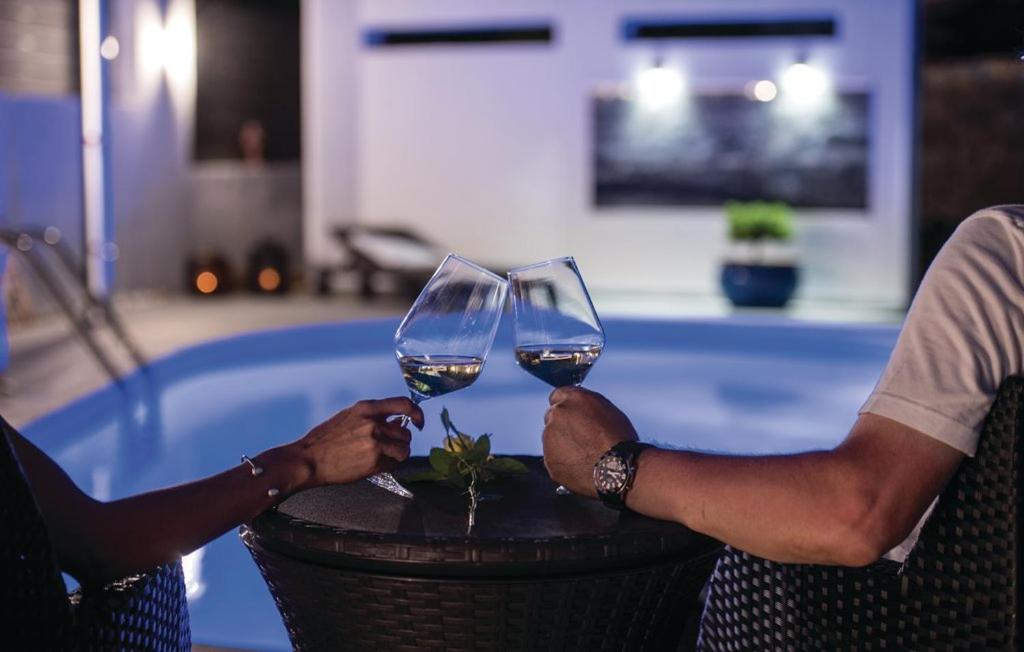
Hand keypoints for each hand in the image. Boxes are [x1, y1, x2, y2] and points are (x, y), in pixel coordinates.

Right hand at [289, 397, 424, 487]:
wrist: (308, 460)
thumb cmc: (324, 440)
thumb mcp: (348, 417)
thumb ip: (371, 417)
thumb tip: (393, 421)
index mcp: (366, 408)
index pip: (403, 404)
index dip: (416, 413)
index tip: (418, 422)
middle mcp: (374, 423)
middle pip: (405, 432)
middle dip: (400, 441)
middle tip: (387, 447)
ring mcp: (375, 443)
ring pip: (404, 450)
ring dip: (397, 455)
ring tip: (381, 457)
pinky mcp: (374, 461)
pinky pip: (393, 464)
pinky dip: (388, 466)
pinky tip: (373, 465)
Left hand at [543, 387, 638, 496]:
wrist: (617, 470)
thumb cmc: (620, 441)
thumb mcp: (608, 411)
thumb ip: (587, 406)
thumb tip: (580, 408)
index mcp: (574, 398)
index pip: (558, 395)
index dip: (568, 408)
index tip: (573, 417)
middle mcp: (558, 414)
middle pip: (552, 416)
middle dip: (563, 425)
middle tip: (580, 438)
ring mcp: (550, 437)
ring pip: (551, 438)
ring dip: (562, 443)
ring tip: (584, 454)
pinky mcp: (549, 459)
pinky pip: (553, 458)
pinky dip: (562, 461)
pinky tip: (579, 466)